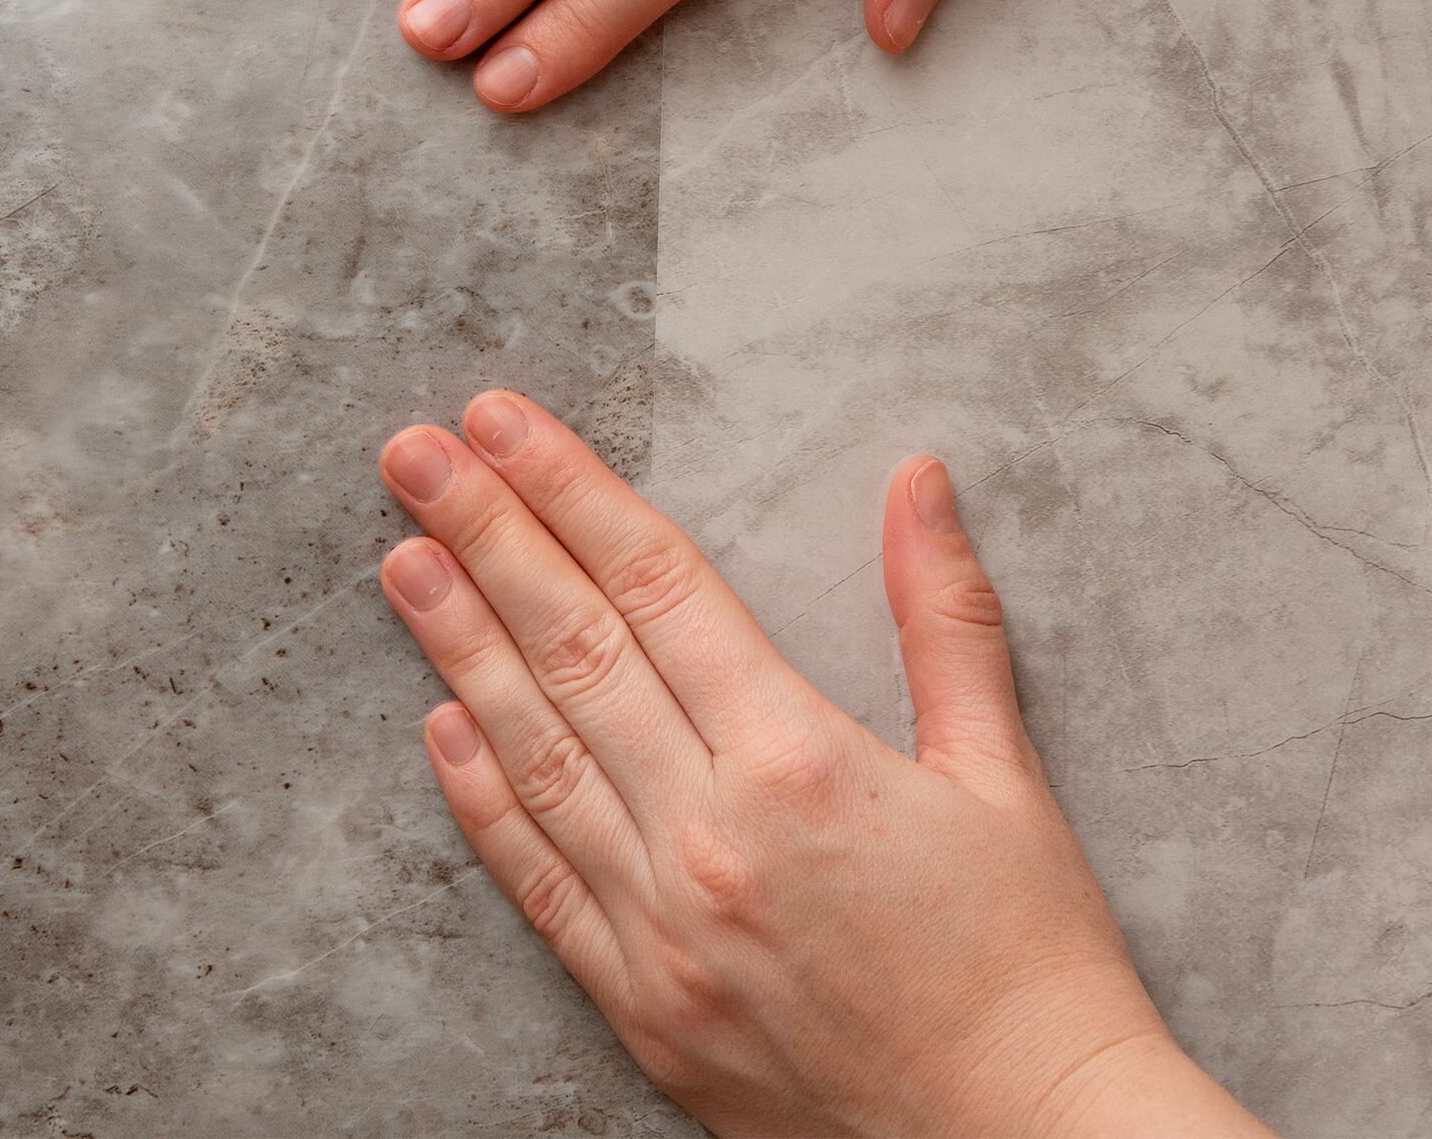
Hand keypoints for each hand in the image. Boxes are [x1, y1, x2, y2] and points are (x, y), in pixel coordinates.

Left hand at [378, 394, 1271, 1135]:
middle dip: (486, 536)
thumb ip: (945, 615)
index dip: (573, 491)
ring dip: (458, 645)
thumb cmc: (1029, 954)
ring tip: (402, 556)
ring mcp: (660, 929)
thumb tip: (918, 479)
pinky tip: (440, 725)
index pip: (659, 587)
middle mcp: (709, 836)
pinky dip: (481, 800)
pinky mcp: (641, 1008)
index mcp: (799, 761)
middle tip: (414, 452)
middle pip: (575, 650)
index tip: (503, 423)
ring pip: (535, 754)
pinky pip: (540, 884)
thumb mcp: (1003, 772)